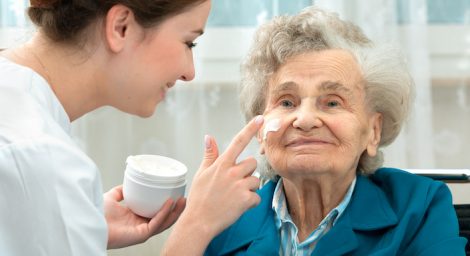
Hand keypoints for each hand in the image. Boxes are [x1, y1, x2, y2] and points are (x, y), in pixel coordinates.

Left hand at [104, 185, 185, 248]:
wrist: (90, 219)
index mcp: (135, 218)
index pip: (156, 213)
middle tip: (184, 197)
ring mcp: (142, 231)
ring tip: (183, 200)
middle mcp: (141, 225)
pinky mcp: (141, 234)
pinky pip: (156, 223)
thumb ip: (120, 192)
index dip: (167, 205)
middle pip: (164, 218)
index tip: (175, 195)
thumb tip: (128, 184)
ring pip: (164, 222)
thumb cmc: (97, 212)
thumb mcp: (112, 197)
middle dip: (176, 209)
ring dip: (175, 212)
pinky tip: (170, 203)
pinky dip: (164, 213)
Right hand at [162, 115, 263, 254]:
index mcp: (221, 164)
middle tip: (234, 184)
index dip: (250, 129)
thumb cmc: (199, 198)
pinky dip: (250, 203)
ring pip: (255, 180)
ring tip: (234, 197)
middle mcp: (232, 172)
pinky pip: (257, 197)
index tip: (260, 118)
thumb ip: (210, 155)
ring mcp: (240, 186)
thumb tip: (209, 137)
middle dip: (247, 172)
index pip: (238, 141)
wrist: (199, 222)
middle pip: (252, 163)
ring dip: (249, 188)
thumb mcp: (201, 174)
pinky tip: (238, 206)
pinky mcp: (246, 199)